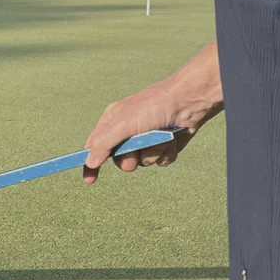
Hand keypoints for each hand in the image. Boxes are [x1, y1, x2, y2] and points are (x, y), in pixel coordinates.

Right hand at [82, 84, 197, 182]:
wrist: (190, 100)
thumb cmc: (153, 106)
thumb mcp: (122, 124)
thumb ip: (103, 144)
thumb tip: (90, 162)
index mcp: (113, 121)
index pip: (95, 146)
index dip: (90, 163)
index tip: (89, 180)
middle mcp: (128, 130)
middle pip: (120, 160)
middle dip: (129, 160)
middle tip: (135, 152)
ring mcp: (147, 138)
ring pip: (142, 162)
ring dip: (152, 154)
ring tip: (161, 138)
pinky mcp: (164, 144)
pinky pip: (160, 161)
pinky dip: (166, 153)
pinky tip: (173, 140)